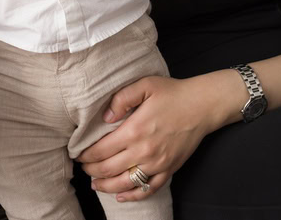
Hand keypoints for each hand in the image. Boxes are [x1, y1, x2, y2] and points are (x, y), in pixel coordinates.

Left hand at [77, 73, 230, 202]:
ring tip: (95, 183)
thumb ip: (122, 98)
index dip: (86, 155)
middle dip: (91, 170)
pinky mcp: (169, 169)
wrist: (202, 105)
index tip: (78, 154)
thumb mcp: (145, 85)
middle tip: (84, 167)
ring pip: (125, 183)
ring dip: (106, 186)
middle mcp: (144, 151)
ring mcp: (157, 163)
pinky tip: (121, 195)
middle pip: (109, 168)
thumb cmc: (173, 93)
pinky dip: (133, 195)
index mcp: (134, 130)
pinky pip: (149, 188)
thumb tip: (105, 117)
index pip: (101, 150)